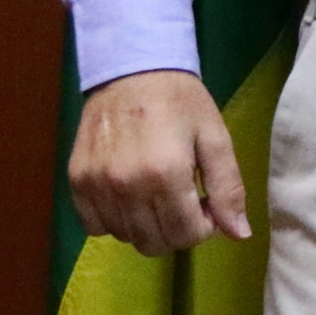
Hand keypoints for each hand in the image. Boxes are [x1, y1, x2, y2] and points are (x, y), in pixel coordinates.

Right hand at [68, 68, 250, 255]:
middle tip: (184, 201)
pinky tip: (130, 197)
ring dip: (147, 226)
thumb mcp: (216, 137)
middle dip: (177, 230)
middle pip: (154, 243)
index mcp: (166, 174)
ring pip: (125, 237)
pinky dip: (115, 221)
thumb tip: (239, 234)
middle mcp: (126, 186)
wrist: (132, 70)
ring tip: (158, 195)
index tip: (205, 204)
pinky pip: (94, 226)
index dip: (203, 227)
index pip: (185, 235)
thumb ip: (228, 188)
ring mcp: (96, 185)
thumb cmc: (180, 101)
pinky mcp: (76, 181)